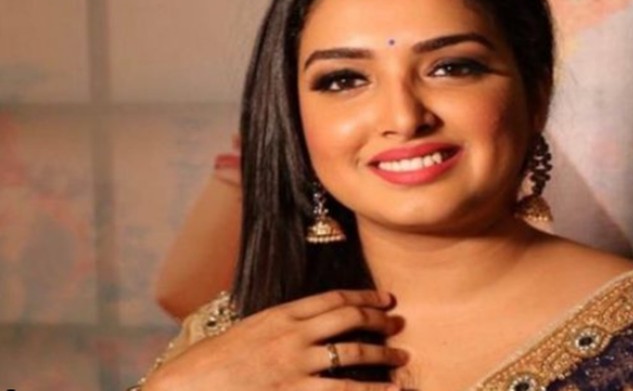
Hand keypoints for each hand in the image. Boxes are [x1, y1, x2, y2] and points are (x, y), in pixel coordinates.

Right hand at [144, 290, 406, 390]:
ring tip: (402, 357)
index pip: (332, 298)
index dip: (363, 296)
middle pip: (348, 319)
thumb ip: (277, 326)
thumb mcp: (245, 332)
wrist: (186, 386)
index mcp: (280, 314)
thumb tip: (305, 324)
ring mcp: (295, 365)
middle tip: (397, 324)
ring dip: (382, 355)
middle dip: (378, 320)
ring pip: (353, 354)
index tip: (383, 298)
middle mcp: (293, 335)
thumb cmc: (210, 363)